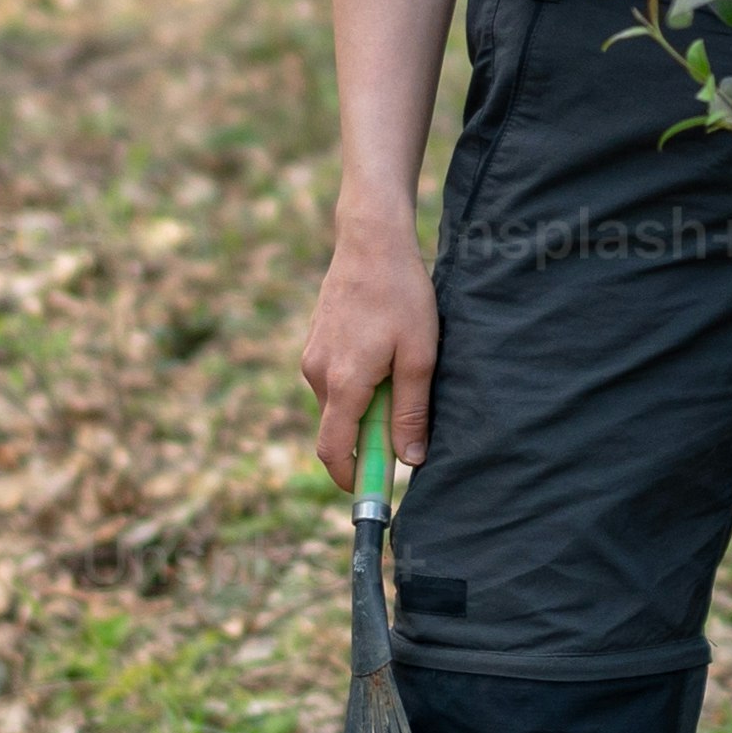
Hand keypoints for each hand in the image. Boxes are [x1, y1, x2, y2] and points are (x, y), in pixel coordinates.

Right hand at [301, 198, 436, 480]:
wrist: (370, 241)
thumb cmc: (403, 296)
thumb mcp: (420, 356)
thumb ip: (411, 412)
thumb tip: (409, 460)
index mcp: (344, 382)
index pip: (334, 450)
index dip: (351, 478)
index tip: (372, 491)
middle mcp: (317, 373)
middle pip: (338, 428)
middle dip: (368, 435)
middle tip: (406, 417)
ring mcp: (311, 357)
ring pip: (338, 402)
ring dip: (366, 404)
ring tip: (399, 365)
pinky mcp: (314, 343)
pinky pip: (334, 379)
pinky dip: (357, 382)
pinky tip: (383, 348)